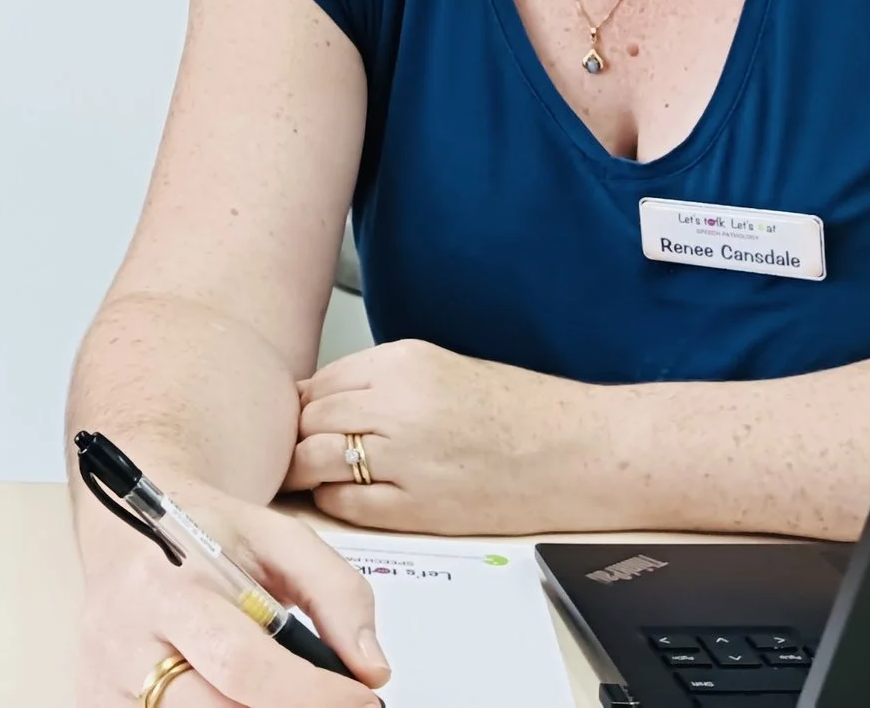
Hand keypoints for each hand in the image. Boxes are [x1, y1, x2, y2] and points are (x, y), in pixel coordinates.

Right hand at [74, 473, 388, 706]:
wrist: (126, 528)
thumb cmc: (200, 533)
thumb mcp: (276, 536)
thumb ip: (336, 592)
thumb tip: (370, 667)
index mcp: (165, 584)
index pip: (242, 663)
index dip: (310, 694)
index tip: (360, 697)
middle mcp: (123, 639)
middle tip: (330, 704)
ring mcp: (105, 684)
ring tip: (282, 693)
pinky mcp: (100, 706)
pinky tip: (237, 698)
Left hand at [289, 339, 600, 535]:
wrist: (576, 450)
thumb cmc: (517, 412)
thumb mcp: (438, 369)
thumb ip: (379, 381)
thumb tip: (321, 400)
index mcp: (400, 362)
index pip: (316, 383)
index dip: (300, 406)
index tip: (296, 421)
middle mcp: (394, 403)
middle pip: (307, 420)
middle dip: (295, 438)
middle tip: (294, 453)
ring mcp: (402, 456)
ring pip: (315, 460)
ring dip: (305, 471)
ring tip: (310, 478)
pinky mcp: (415, 506)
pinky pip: (344, 505)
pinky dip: (333, 503)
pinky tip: (346, 499)